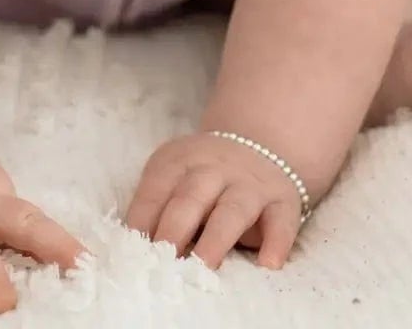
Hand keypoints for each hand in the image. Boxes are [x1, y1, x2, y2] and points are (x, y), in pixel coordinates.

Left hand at [123, 132, 305, 270]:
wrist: (258, 145)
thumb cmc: (204, 178)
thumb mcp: (175, 178)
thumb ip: (157, 208)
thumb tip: (130, 250)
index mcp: (178, 161)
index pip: (155, 190)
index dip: (143, 220)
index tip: (132, 251)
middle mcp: (214, 168)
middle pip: (191, 198)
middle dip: (175, 229)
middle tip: (162, 261)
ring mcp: (249, 183)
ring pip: (233, 209)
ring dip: (217, 238)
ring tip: (205, 266)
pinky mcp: (281, 200)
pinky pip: (281, 220)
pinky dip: (277, 241)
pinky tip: (269, 263)